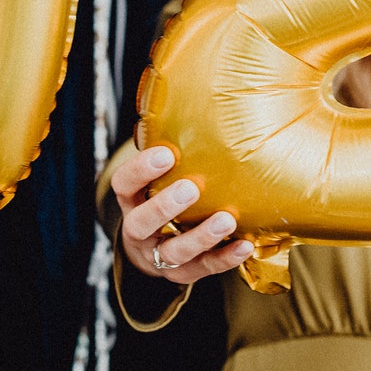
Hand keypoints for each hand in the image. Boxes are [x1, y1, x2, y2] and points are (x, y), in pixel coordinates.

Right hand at [110, 145, 251, 283]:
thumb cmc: (163, 199)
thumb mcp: (156, 179)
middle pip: (142, 222)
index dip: (140, 170)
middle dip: (165, 206)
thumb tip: (196, 97)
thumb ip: (171, 151)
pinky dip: (225, 258)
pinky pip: (204, 269)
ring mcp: (160, 256)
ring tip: (226, 219)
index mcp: (130, 201)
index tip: (165, 153)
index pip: (123, 185)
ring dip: (200, 236)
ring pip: (175, 251)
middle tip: (191, 187)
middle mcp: (139, 230)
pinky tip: (246, 245)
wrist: (152, 252)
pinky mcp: (184, 274)